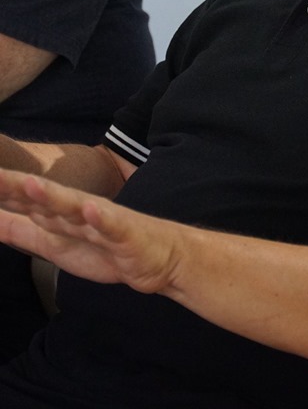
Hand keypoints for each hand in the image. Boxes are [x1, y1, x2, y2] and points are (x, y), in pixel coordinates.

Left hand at [0, 168, 179, 294]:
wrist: (159, 255)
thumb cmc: (106, 248)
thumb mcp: (54, 244)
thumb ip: (21, 230)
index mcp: (58, 213)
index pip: (22, 200)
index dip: (0, 190)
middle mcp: (77, 210)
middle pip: (42, 197)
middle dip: (15, 186)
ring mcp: (101, 219)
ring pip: (74, 207)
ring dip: (53, 195)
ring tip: (31, 184)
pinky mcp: (124, 233)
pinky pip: (111, 225)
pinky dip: (101, 217)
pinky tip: (91, 209)